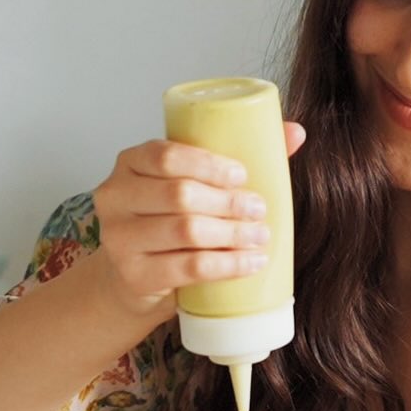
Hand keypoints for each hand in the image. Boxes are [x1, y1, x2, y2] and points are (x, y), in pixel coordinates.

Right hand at [90, 124, 305, 324]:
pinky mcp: (134, 275)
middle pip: (179, 194)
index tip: (242, 175)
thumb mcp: (193, 186)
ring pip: (186, 230)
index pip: (165, 156)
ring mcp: (119, 238)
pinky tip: (251, 262)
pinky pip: (189, 267)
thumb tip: (296, 131)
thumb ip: (237, 160)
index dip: (208, 165)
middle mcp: (115, 197)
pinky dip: (227, 264)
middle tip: (259, 210)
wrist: (134, 279)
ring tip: (260, 236)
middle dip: (228, 203)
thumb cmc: (169, 223)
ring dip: (233, 234)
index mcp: (130, 163)